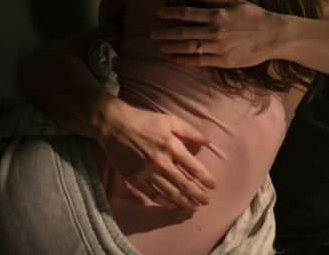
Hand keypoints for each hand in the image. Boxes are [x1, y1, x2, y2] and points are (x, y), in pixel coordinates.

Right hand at [98, 98, 217, 210]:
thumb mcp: (170, 120)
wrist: (115, 125)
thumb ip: (190, 132)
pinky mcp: (134, 179)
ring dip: (183, 202)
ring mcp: (146, 172)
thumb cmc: (145, 121)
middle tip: (206, 202)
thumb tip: (207, 143)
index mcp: (172, 146)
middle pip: (183, 184)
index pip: (193, 168)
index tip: (213, 186)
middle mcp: (161, 162)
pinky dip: (163, 202)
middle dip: (197, 195)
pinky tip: (171, 205)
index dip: (205, 179)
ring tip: (192, 207)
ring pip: (169, 192)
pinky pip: (151, 194)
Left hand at [151, 0, 281, 68]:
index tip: (159, 13)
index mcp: (217, 14)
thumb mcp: (236, 1)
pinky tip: (176, 59)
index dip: (171, 13)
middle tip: (152, 34)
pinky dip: (186, 60)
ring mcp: (219, 47)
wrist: (273, 36)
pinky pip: (200, 61)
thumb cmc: (255, 16)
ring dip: (172, 47)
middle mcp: (215, 31)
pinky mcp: (224, 60)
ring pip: (189, 47)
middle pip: (184, 32)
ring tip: (160, 47)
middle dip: (166, 33)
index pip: (188, 13)